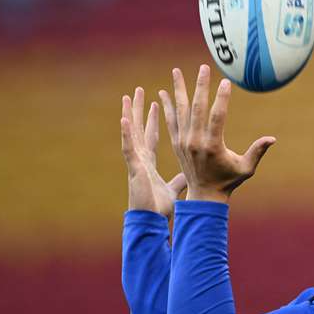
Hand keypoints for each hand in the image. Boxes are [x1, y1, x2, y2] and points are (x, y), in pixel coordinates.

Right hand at [121, 86, 186, 214]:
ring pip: (131, 133)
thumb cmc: (159, 209)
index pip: (151, 136)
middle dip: (140, 110)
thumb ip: (179, 180)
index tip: (157, 104)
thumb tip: (189, 174)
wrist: (152, 221)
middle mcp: (141, 158)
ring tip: (128, 96)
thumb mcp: (173, 189)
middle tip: (139, 91)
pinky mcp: (134, 168)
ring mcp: (136, 162)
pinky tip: (124, 119)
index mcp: (149, 163)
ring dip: (129, 114)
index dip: (153, 121)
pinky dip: (126, 134)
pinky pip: (129, 148)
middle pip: (139, 129)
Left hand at [158, 65, 275, 203]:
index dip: (222, 98)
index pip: (217, 116)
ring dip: (179, 89)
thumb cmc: (228, 181)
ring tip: (176, 71)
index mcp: (213, 146)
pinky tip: (164, 92)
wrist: (203, 196)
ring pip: (181, 111)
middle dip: (200, 86)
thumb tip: (272, 139)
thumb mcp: (246, 168)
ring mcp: (183, 141)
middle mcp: (195, 141)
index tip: (225, 82)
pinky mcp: (176, 143)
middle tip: (203, 67)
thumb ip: (257, 151)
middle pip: (197, 108)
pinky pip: (171, 121)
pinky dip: (167, 106)